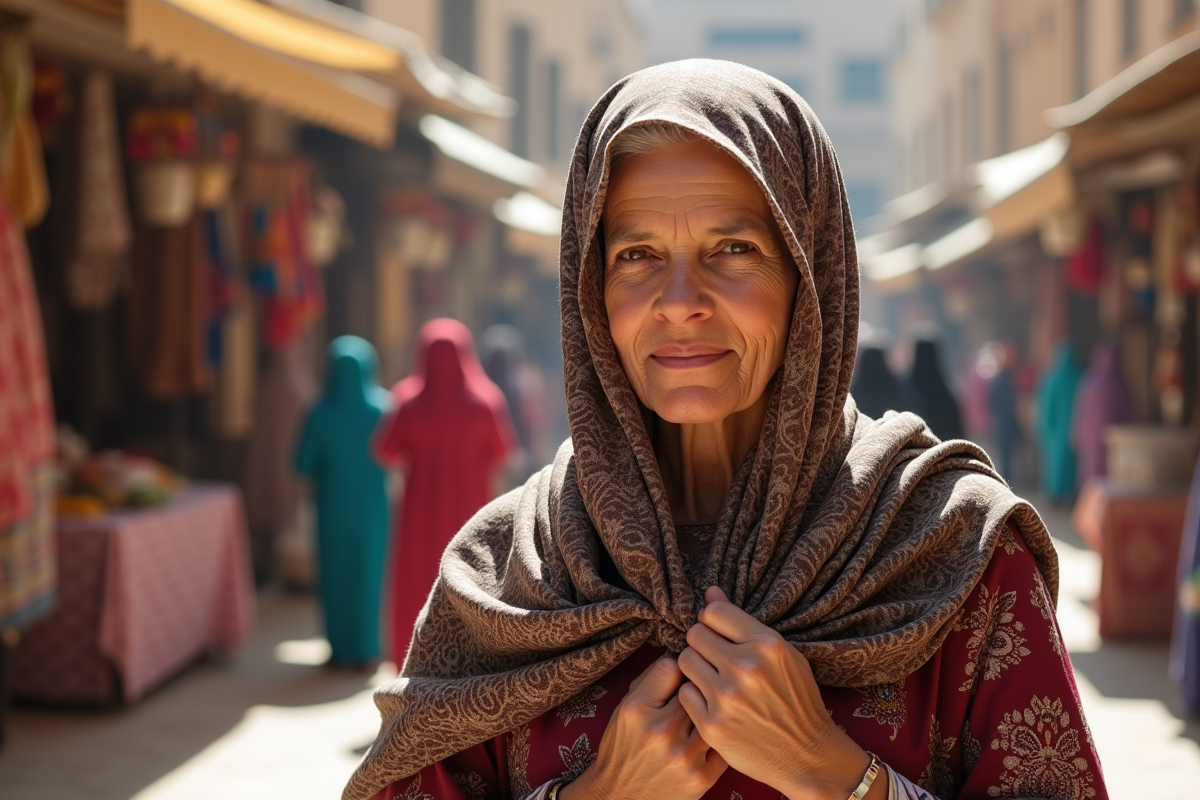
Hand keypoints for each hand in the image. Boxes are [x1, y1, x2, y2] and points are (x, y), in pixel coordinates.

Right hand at [559, 656, 727, 799]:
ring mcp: (684, 757)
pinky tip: (712, 735)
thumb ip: (651, 682)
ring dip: (712, 711)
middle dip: (699, 687)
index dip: (679, 666)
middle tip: (698, 691)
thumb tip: (682, 658)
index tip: (681, 673)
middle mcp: (660, 732)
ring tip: (707, 712)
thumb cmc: (623, 748)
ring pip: (713, 714)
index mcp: (638, 709)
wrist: (620, 799)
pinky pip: (723, 743)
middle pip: (696, 689)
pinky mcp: (701, 778)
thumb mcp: (625, 709)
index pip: (671, 667)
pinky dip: (720, 737)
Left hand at [676, 587, 885, 799]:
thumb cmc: (796, 699)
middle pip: (695, 634)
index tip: (718, 633)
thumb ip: (744, 623)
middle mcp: (746, 668)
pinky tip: (712, 703)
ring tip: (713, 679)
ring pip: (684, 661)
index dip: (712, 621)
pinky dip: (695, 697)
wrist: (807, 754)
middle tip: (714, 658)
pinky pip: (684, 693)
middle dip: (702, 643)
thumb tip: (710, 591)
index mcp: (767, 645)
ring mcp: (727, 698)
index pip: (714, 612)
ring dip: (695, 668)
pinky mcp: (712, 725)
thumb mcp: (783, 654)